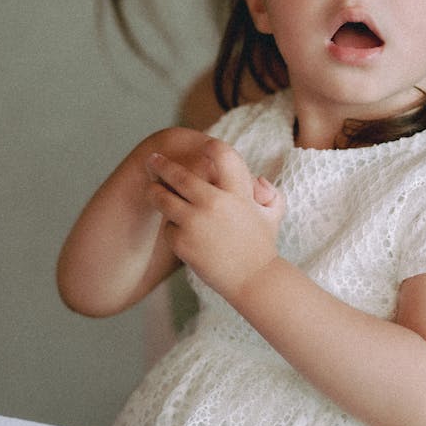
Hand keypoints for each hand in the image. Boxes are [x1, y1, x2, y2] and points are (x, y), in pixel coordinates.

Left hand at [145, 139, 284, 303]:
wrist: (253, 280)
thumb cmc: (262, 245)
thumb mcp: (273, 213)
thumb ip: (268, 192)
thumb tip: (257, 179)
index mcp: (237, 191)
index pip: (221, 154)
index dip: (208, 146)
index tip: (199, 146)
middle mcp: (215, 202)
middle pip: (178, 175)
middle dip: (162, 165)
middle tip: (152, 160)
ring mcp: (196, 222)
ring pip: (163, 199)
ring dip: (155, 192)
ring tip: (152, 189)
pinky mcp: (183, 242)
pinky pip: (168, 227)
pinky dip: (172, 227)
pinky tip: (179, 230)